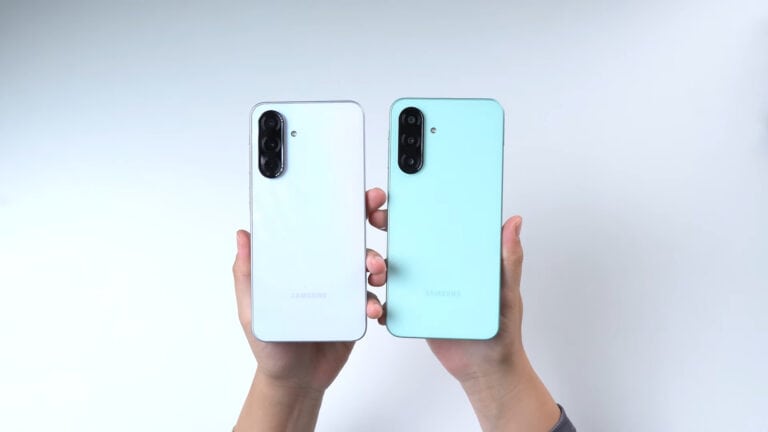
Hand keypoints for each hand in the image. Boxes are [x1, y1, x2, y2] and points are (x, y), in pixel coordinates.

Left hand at [232, 189, 386, 430]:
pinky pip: (373, 300)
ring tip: (375, 269)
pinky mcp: (356, 314)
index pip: (318, 229)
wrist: (294, 383)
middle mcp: (324, 273)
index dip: (334, 208)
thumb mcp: (252, 310)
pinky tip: (373, 308)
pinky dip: (377, 301)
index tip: (348, 191)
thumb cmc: (271, 345)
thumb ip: (247, 275)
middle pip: (349, 239)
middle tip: (376, 214)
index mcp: (301, 265)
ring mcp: (343, 293)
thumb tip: (242, 236)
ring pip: (367, 267)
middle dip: (366, 220)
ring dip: (377, 262)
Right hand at [367, 189, 559, 431]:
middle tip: (380, 218)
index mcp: (460, 255)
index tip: (407, 188)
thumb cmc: (500, 328)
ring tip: (379, 269)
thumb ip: (509, 258)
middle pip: (408, 238)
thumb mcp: (507, 290)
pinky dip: (380, 300)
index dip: (421, 203)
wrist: (485, 369)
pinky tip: (379, 302)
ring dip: (378, 264)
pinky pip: (390, 300)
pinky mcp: (411, 310)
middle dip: (390, 223)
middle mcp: (439, 267)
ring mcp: (422, 288)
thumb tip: (514, 222)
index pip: (438, 222)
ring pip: (392, 267)